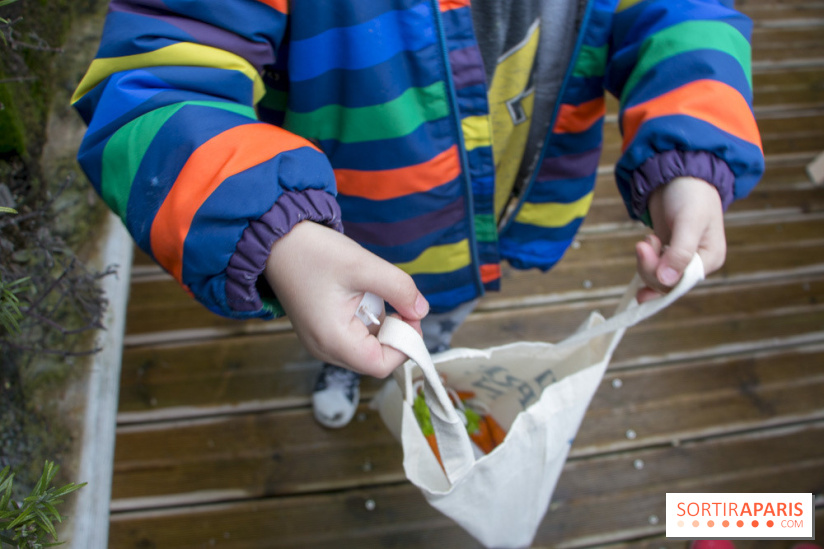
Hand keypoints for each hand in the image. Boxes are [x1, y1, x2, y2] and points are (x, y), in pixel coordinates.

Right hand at [264, 221, 428, 377]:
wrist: (277, 242)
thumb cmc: (313, 252)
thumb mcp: (363, 265)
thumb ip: (399, 289)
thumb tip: (421, 310)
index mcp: (333, 340)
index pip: (381, 365)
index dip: (405, 344)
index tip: (410, 314)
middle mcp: (325, 349)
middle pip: (375, 359)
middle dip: (395, 334)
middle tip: (396, 301)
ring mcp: (322, 342)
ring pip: (367, 348)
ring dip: (381, 325)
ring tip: (372, 293)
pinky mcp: (322, 332)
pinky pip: (355, 336)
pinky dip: (367, 320)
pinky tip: (361, 296)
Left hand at [635, 177, 726, 302]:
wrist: (678, 175)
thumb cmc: (691, 194)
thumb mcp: (688, 221)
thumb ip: (680, 252)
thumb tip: (667, 281)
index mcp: (710, 258)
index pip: (682, 282)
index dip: (659, 274)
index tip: (644, 249)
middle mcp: (697, 263)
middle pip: (667, 283)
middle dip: (649, 266)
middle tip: (642, 243)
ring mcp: (680, 259)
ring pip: (656, 277)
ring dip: (646, 261)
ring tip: (647, 239)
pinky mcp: (666, 253)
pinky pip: (652, 268)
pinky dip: (645, 259)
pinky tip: (646, 244)